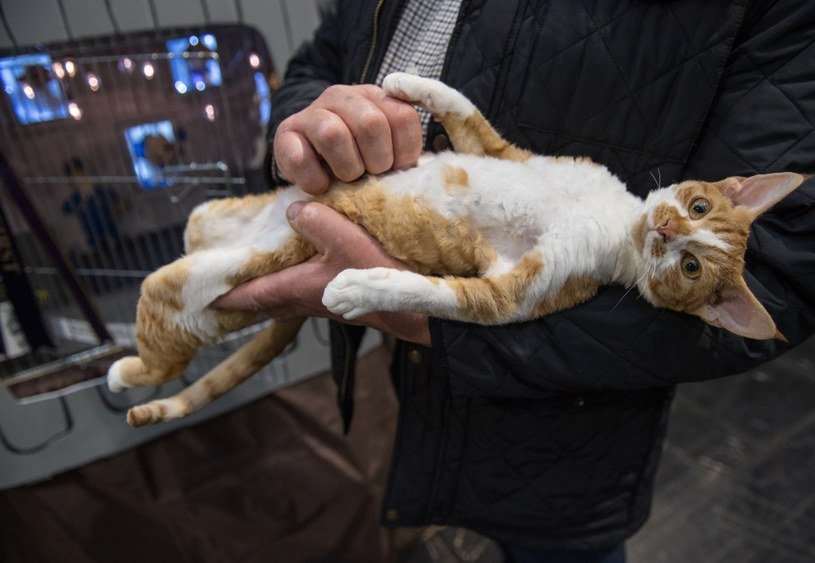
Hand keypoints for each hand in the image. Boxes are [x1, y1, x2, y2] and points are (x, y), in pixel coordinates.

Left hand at [213, 201, 430, 345]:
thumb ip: (315, 220)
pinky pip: (302, 297)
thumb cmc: (376, 275)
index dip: (228, 294)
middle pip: (265, 302)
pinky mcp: (339, 302)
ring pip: (283, 300)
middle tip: (229, 286)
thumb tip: (293, 211)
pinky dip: (290, 287)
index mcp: (297, 287)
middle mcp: (304, 300)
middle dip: (246, 296)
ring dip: (268, 292)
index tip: (206, 297)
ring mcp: (322, 304)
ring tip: (259, 277)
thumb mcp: (344, 238)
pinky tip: (300, 272)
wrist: (410, 305)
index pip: (252, 294)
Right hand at [274, 84, 422, 193]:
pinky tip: (320, 185)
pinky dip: (314, 180)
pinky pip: (300, 157)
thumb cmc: (356, 157)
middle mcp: (342, 96)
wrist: (306, 156)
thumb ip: (404, 150)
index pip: (404, 118)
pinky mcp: (285, 134)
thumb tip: (419, 168)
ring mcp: (311, 112)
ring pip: (334, 134)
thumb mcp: (386, 150)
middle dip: (376, 161)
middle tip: (369, 175)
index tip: (395, 168)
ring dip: (346, 168)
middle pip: (371, 124)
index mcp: (375, 97)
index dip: (404, 152)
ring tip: (345, 179)